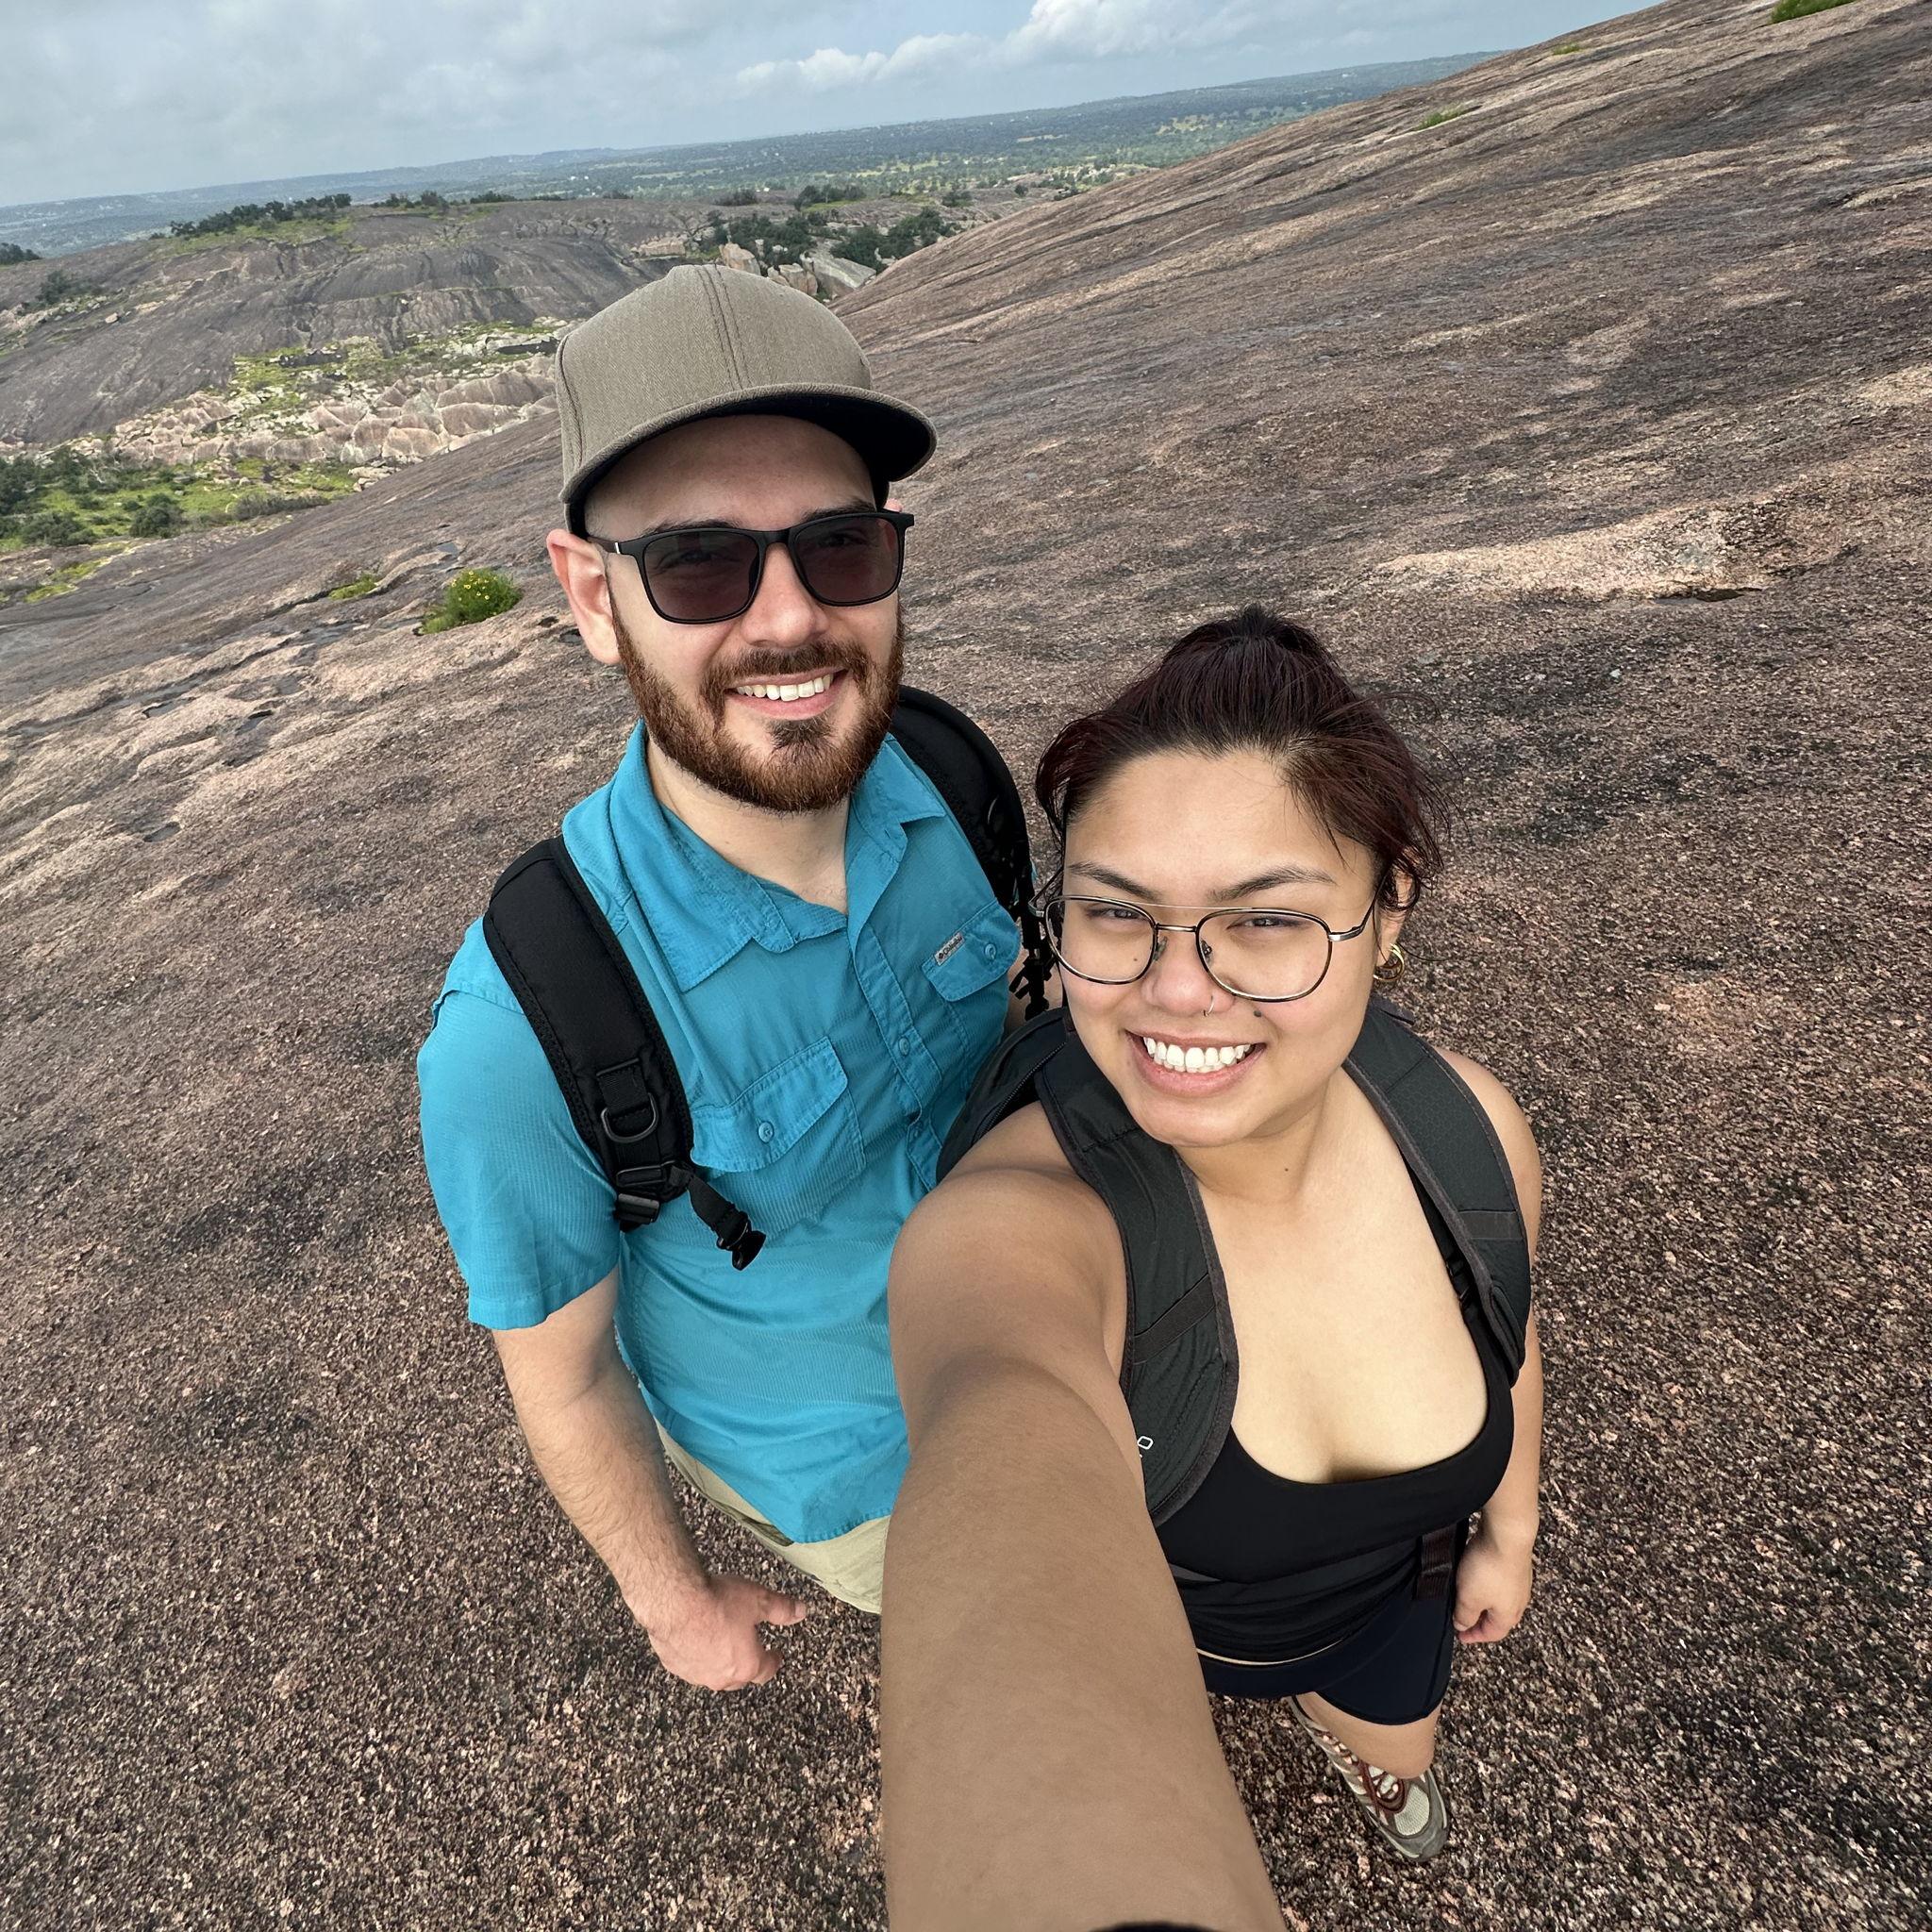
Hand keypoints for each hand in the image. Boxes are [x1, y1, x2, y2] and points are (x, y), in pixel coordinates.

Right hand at [645, 1574, 810, 1689]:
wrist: (674, 1602)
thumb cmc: (716, 1602)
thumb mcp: (758, 1599)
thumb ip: (781, 1608)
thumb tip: (801, 1611)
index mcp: (746, 1665)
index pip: (766, 1671)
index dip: (773, 1662)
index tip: (775, 1657)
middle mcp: (721, 1676)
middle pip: (740, 1677)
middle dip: (747, 1665)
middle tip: (750, 1650)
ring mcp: (695, 1673)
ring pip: (713, 1674)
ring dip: (720, 1662)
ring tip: (722, 1643)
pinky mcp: (674, 1664)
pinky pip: (690, 1665)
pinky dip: (695, 1655)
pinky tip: (694, 1639)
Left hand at [1453, 1523, 1533, 1645]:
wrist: (1507, 1534)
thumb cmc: (1489, 1569)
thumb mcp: (1468, 1598)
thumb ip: (1465, 1616)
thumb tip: (1463, 1626)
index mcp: (1508, 1616)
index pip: (1492, 1634)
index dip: (1474, 1636)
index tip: (1460, 1635)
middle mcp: (1519, 1601)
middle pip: (1499, 1617)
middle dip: (1481, 1620)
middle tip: (1464, 1618)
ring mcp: (1519, 1580)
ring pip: (1500, 1598)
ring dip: (1484, 1600)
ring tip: (1468, 1596)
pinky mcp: (1515, 1562)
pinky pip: (1500, 1579)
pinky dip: (1488, 1583)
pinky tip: (1478, 1575)